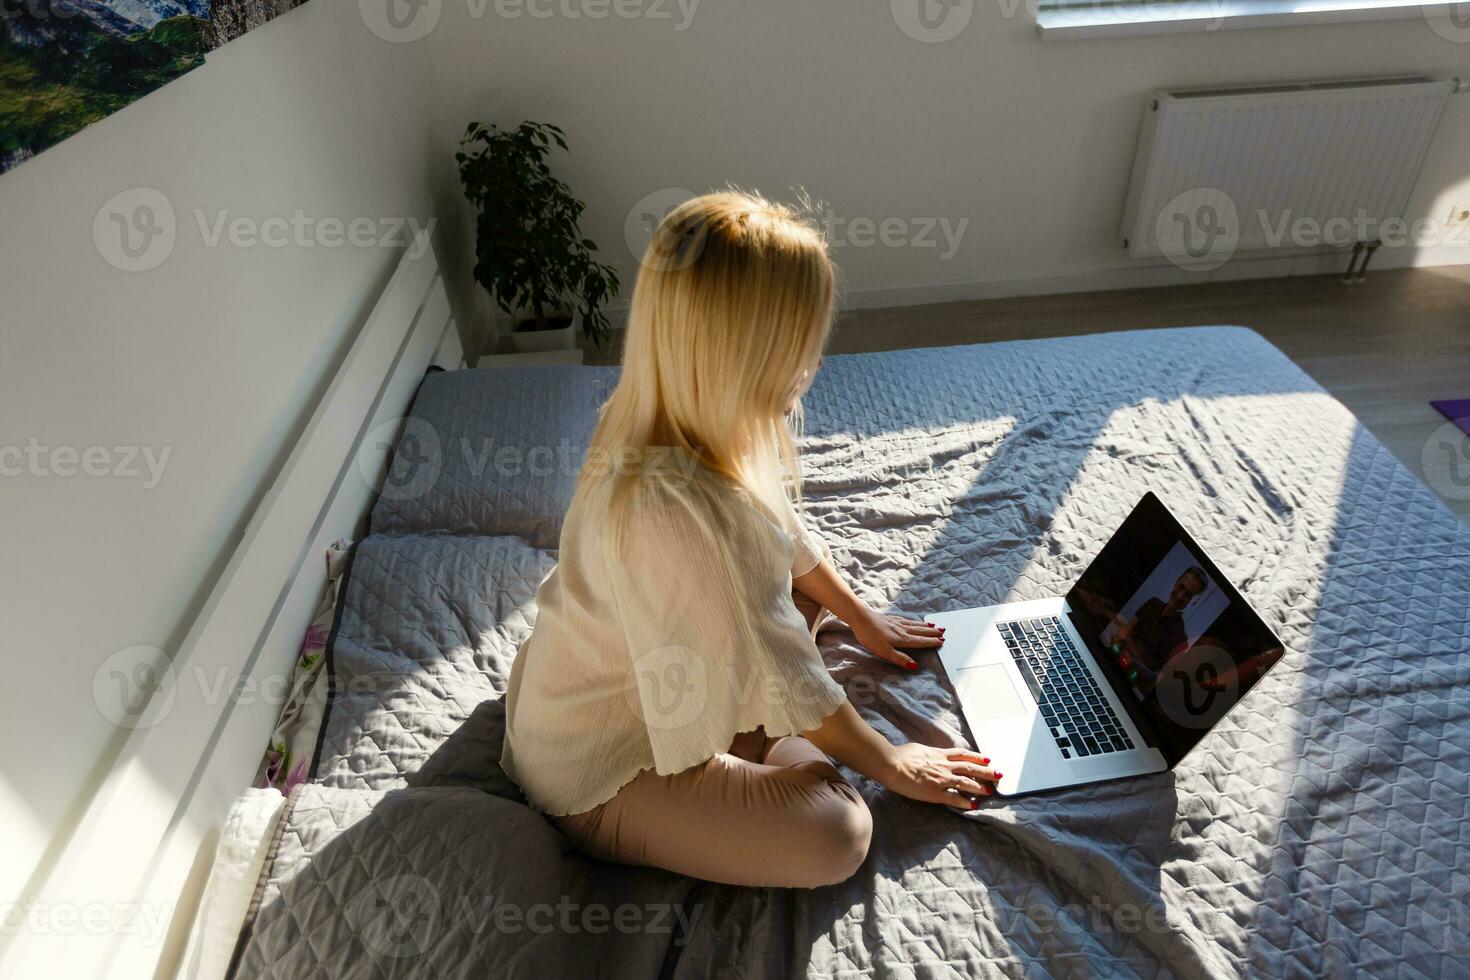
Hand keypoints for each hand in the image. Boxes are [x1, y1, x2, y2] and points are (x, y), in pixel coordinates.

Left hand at [850, 610, 943, 668]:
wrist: (860, 618)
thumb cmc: (870, 637)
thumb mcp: (884, 652)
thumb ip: (899, 658)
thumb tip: (915, 665)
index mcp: (902, 639)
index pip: (920, 641)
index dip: (930, 642)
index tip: (941, 641)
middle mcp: (902, 629)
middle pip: (920, 631)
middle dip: (932, 632)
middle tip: (943, 631)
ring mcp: (896, 622)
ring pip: (914, 625)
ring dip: (925, 626)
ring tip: (934, 625)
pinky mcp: (890, 618)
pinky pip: (907, 620)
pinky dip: (914, 621)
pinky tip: (914, 621)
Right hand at [879, 742, 998, 808]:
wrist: (892, 764)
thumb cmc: (901, 755)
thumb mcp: (919, 748)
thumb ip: (929, 753)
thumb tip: (931, 753)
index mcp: (940, 754)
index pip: (963, 755)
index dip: (977, 757)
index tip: (988, 760)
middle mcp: (944, 766)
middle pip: (970, 768)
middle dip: (986, 772)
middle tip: (999, 774)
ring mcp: (941, 780)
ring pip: (966, 783)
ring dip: (979, 787)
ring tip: (990, 791)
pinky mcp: (935, 793)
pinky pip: (953, 799)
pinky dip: (964, 802)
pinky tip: (973, 805)